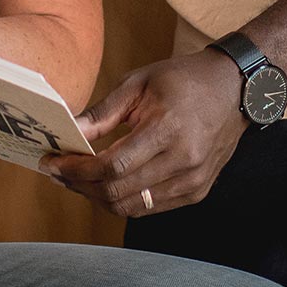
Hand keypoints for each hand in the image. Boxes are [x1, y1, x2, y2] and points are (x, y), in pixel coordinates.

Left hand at [40, 50, 246, 215]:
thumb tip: (69, 131)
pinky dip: (123, 200)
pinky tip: (106, 183)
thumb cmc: (183, 79)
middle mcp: (183, 161)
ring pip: (132, 207)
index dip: (76, 169)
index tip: (51, 162)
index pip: (112, 165)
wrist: (235, 89)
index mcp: (167, 129)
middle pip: (118, 191)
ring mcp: (193, 182)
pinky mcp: (197, 192)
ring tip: (76, 178)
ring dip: (97, 197)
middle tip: (57, 172)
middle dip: (80, 185)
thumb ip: (103, 112)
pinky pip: (151, 207)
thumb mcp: (139, 82)